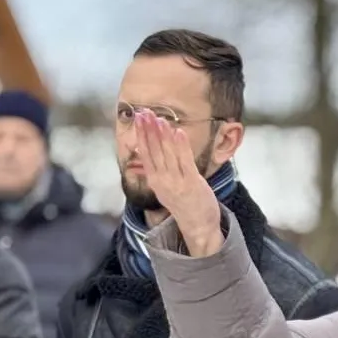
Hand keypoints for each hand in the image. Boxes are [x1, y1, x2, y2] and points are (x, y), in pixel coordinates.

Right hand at [133, 109, 222, 255]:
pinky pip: (185, 162)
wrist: (198, 226)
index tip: (139, 118)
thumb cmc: (183, 205)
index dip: (142, 135)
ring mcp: (176, 182)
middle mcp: (162, 181)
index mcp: (155, 180)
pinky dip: (181, 146)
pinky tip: (178, 132)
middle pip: (153, 151)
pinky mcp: (192, 183)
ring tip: (159, 118)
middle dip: (149, 130)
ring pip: (167, 154)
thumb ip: (153, 174)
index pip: (145, 153)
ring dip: (163, 135)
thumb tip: (139, 164)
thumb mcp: (164, 190)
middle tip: (145, 112)